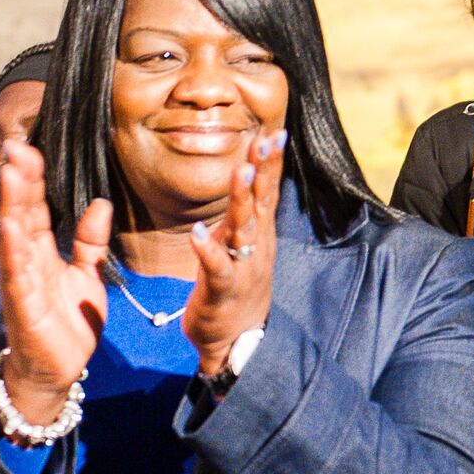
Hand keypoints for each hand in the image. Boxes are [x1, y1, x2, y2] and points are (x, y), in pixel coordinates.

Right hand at [0, 140, 109, 423]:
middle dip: (19, 183)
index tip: (30, 148)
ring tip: (13, 178)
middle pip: (22, 216)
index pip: (36, 209)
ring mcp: (21, 284)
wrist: (59, 368)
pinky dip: (13, 253)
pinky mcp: (24, 307)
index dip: (34, 179)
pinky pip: (17, 276)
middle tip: (16, 148)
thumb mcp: (88, 274)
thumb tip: (100, 203)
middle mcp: (26, 262)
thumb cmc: (69, 320)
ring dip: (13, 209)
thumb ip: (90, 241)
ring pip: (15, 240)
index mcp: (42, 253)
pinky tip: (9, 229)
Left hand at [183, 129, 283, 378]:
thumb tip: (246, 178)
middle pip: (262, 202)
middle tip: (266, 139)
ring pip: (243, 228)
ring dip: (241, 200)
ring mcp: (243, 267)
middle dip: (264, 170)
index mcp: (260, 234)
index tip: (275, 131)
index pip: (268, 191)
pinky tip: (198, 232)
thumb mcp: (244, 246)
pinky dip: (208, 249)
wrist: (238, 342)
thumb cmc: (237, 290)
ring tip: (239, 173)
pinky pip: (216, 267)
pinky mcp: (223, 289)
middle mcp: (256, 246)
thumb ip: (244, 215)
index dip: (272, 162)